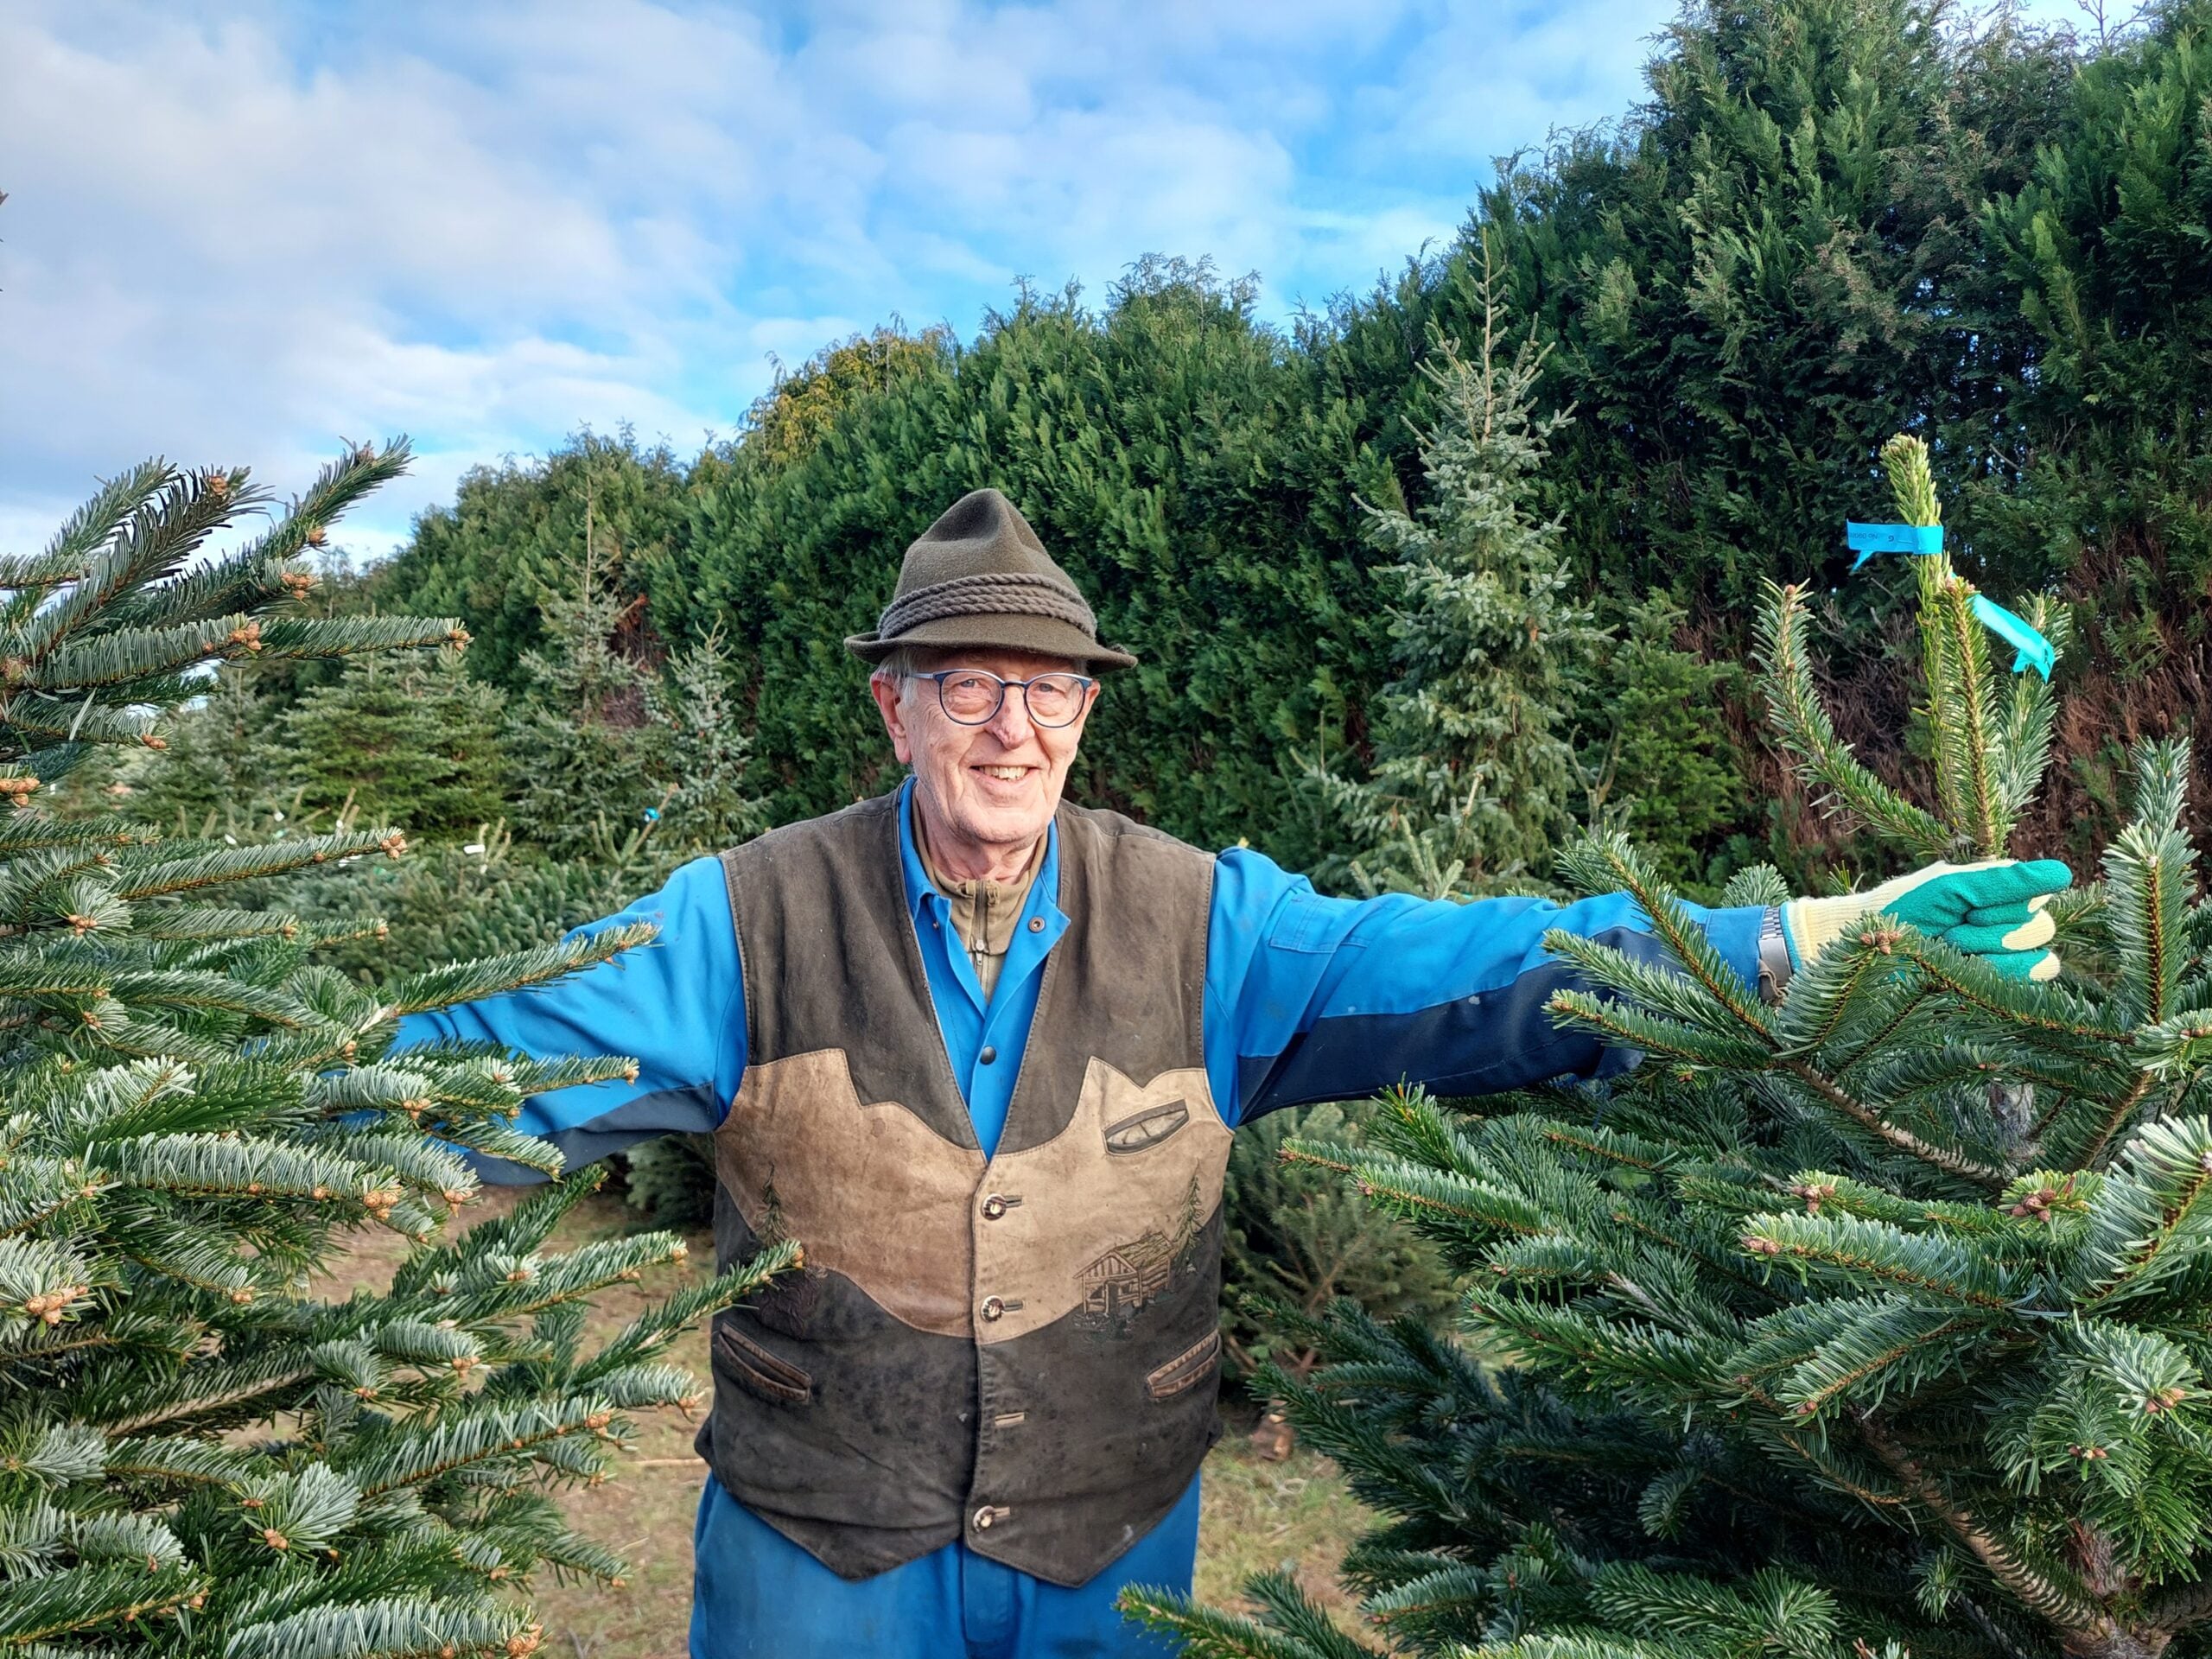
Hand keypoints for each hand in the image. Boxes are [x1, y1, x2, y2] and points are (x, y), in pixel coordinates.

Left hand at [1781, 859, 2072, 982]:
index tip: (1967, 903)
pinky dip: (1996, 975)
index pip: (2040, 892)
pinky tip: (1962, 970)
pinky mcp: (2000, 986)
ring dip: (1989, 953)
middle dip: (1991, 929)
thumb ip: (2006, 881)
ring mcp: (2008, 957)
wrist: (1869, 946)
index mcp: (2002, 891)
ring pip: (2041, 958)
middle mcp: (2011, 921)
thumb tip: (2063, 873)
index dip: (2007, 899)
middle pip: (2041, 927)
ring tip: (1950, 948)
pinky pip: (2029, 983)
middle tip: (1951, 928)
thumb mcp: (1952, 888)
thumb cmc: (1906, 909)